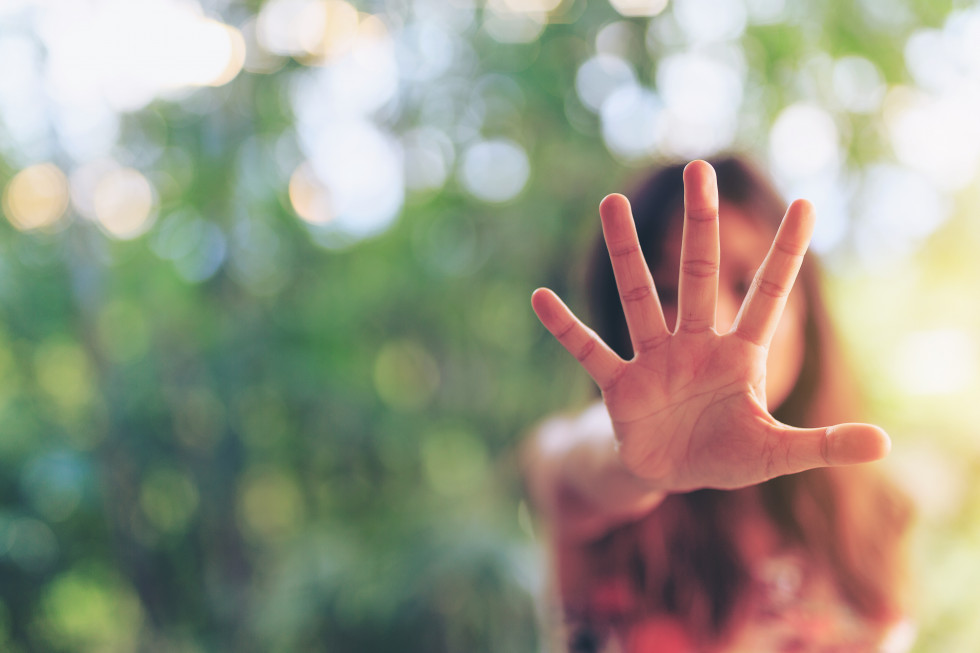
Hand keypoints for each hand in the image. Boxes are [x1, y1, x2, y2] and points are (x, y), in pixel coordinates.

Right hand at [532, 160, 889, 491]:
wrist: (671, 474)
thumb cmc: (726, 455)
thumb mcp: (776, 454)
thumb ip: (823, 445)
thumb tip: (885, 444)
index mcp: (739, 355)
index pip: (768, 296)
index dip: (787, 254)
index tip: (808, 204)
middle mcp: (695, 344)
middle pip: (697, 275)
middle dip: (700, 225)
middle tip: (700, 170)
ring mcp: (654, 360)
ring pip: (638, 297)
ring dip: (625, 253)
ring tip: (612, 202)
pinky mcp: (619, 385)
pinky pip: (589, 351)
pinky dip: (565, 328)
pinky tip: (539, 297)